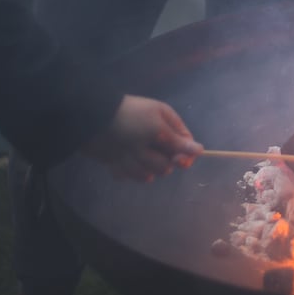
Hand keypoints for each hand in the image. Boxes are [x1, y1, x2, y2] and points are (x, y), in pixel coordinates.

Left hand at [81, 95, 203, 181]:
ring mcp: (139, 152)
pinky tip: (116, 159)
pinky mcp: (123, 163)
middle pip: (167, 162)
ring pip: (148, 172)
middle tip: (141, 148)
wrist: (92, 123)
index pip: (185, 145)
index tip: (179, 162)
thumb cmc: (129, 120)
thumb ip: (177, 142)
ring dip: (136, 164)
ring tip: (124, 152)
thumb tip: (201, 150)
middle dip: (153, 159)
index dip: (184, 155)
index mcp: (167, 125)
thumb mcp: (156, 128)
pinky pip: (130, 175)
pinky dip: (123, 169)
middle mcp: (156, 140)